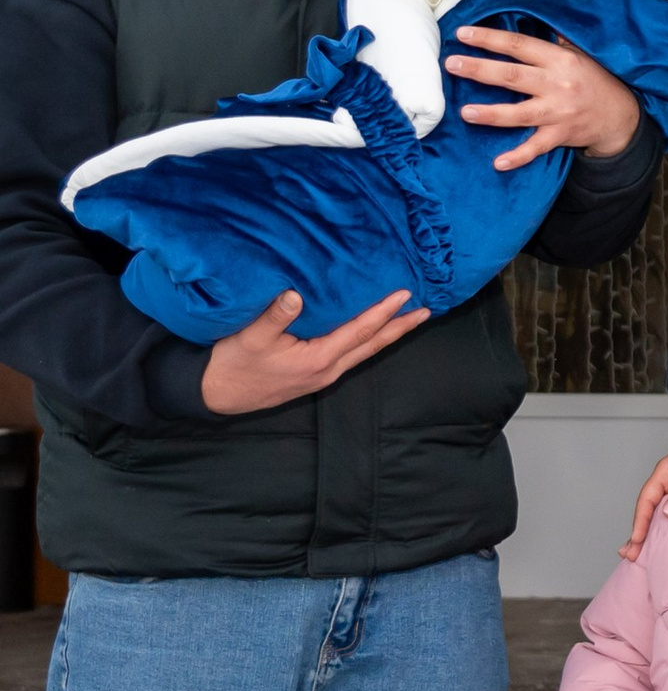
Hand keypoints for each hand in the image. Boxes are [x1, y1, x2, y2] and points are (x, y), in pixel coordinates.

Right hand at [201, 287, 429, 415]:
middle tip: (426, 311)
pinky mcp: (317, 375)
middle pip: (374, 345)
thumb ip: (274, 317)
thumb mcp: (250, 338)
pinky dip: (370, 342)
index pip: (360, 332)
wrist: (218, 395)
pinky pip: (354, 355)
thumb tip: (296, 295)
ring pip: (366, 352)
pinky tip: (374, 333)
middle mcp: (329, 369)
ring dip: (390, 335)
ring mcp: (325, 375)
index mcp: (318, 359)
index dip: (384, 312)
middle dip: (401, 327)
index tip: (406, 294)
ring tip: (410, 320)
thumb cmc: (234, 364)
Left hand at [448, 25, 642, 171]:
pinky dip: (519, 156)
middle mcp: (557, 84)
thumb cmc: (595, 80)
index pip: (518, 45)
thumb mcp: (580, 54)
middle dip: (480, 70)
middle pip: (512, 76)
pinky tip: (499, 163)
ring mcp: (559, 112)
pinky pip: (537, 147)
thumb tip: (531, 16)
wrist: (621, 116)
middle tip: (451, 65)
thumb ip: (554, 41)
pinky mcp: (561, 134)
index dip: (489, 39)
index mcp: (559, 59)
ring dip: (491, 114)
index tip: (462, 34)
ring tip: (465, 112)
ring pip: (520, 113)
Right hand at [621, 430, 667, 558]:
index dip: (640, 521)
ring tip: (641, 555)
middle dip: (639, 532)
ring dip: (652, 532)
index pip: (646, 499)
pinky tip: (665, 540)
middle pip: (649, 509)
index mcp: (665, 470)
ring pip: (660, 513)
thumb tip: (667, 512)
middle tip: (631, 555)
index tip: (637, 540)